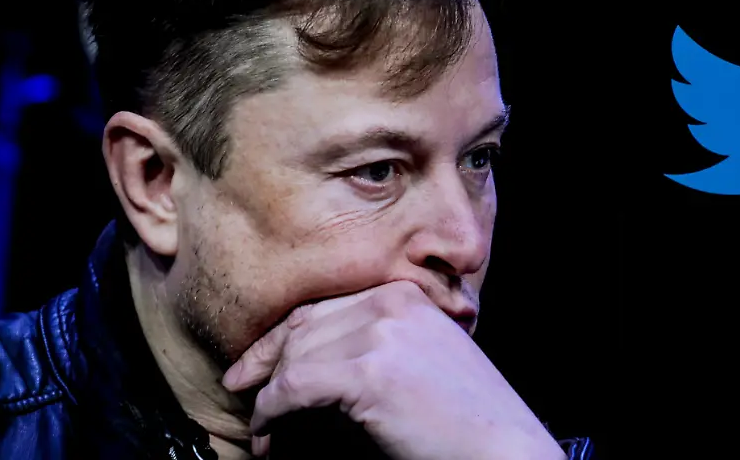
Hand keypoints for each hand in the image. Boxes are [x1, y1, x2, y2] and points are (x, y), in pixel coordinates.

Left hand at [221, 280, 565, 459]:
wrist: (502, 445)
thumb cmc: (463, 415)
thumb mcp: (421, 359)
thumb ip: (374, 344)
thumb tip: (310, 364)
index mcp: (403, 294)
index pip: (322, 307)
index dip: (280, 335)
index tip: (254, 361)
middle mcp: (390, 304)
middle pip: (302, 327)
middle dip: (263, 359)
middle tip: (237, 387)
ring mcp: (380, 334)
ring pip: (294, 359)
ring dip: (268, 398)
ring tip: (264, 431)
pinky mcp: (369, 372)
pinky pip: (295, 388)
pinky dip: (272, 415)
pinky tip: (270, 435)